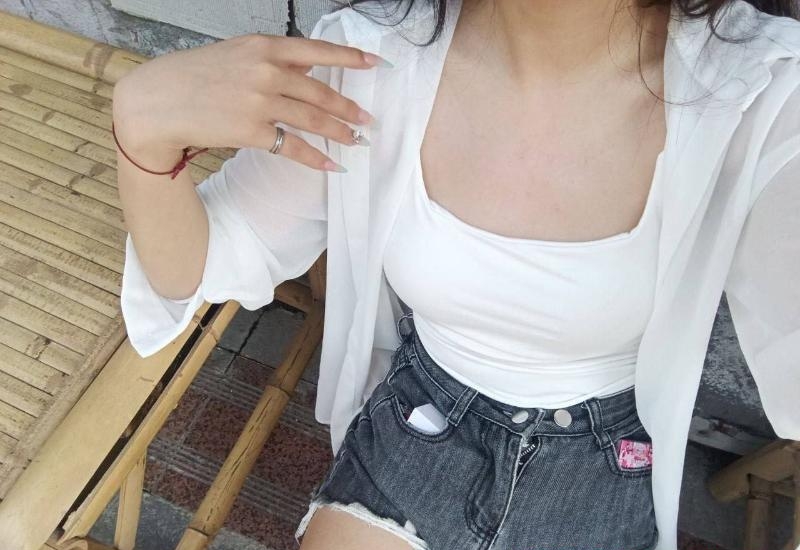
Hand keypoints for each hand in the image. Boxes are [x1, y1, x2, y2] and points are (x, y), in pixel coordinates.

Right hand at [111, 33, 385, 171]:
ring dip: (340, 132)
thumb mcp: (234, 54)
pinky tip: (332, 165)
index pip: (316, 50)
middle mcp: (265, 71)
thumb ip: (272, 61)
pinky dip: (316, 158)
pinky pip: (294, 147)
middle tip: (367, 118)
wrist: (157, 101)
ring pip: (313, 120)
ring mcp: (259, 102)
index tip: (374, 62)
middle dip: (348, 107)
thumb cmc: (193, 76)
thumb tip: (309, 71)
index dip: (349, 58)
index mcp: (263, 46)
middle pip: (320, 92)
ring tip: (356, 140)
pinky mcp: (251, 132)